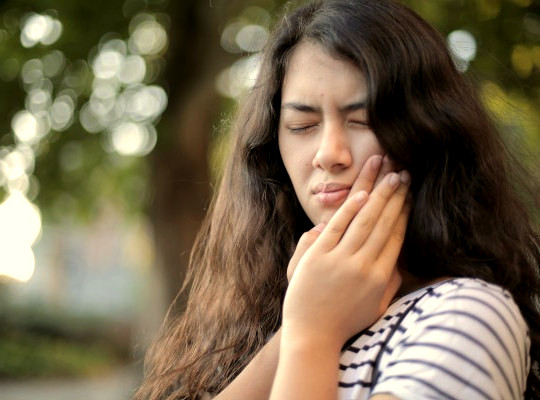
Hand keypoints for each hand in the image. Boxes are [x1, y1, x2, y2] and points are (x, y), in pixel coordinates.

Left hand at [282, 169, 410, 348]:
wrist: (313, 336)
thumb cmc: (345, 322)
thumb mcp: (376, 307)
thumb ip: (391, 284)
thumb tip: (400, 262)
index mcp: (381, 277)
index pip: (396, 236)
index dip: (405, 212)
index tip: (411, 194)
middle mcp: (365, 266)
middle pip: (384, 223)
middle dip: (396, 196)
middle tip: (404, 174)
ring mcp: (341, 261)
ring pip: (365, 221)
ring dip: (378, 195)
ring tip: (389, 175)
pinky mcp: (319, 257)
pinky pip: (337, 228)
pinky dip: (349, 209)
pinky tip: (361, 194)